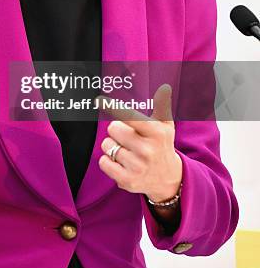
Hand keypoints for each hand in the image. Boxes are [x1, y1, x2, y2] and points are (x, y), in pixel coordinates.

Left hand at [97, 84, 181, 200]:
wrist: (168, 179)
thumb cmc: (162, 145)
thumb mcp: (165, 125)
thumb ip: (162, 105)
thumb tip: (164, 87)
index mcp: (156, 133)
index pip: (130, 117)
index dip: (114, 107)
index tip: (100, 100)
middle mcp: (147, 150)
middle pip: (113, 128)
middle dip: (117, 130)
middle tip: (128, 136)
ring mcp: (137, 166)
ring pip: (106, 145)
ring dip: (112, 145)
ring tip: (126, 150)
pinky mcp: (127, 180)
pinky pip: (103, 162)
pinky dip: (107, 160)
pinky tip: (120, 162)